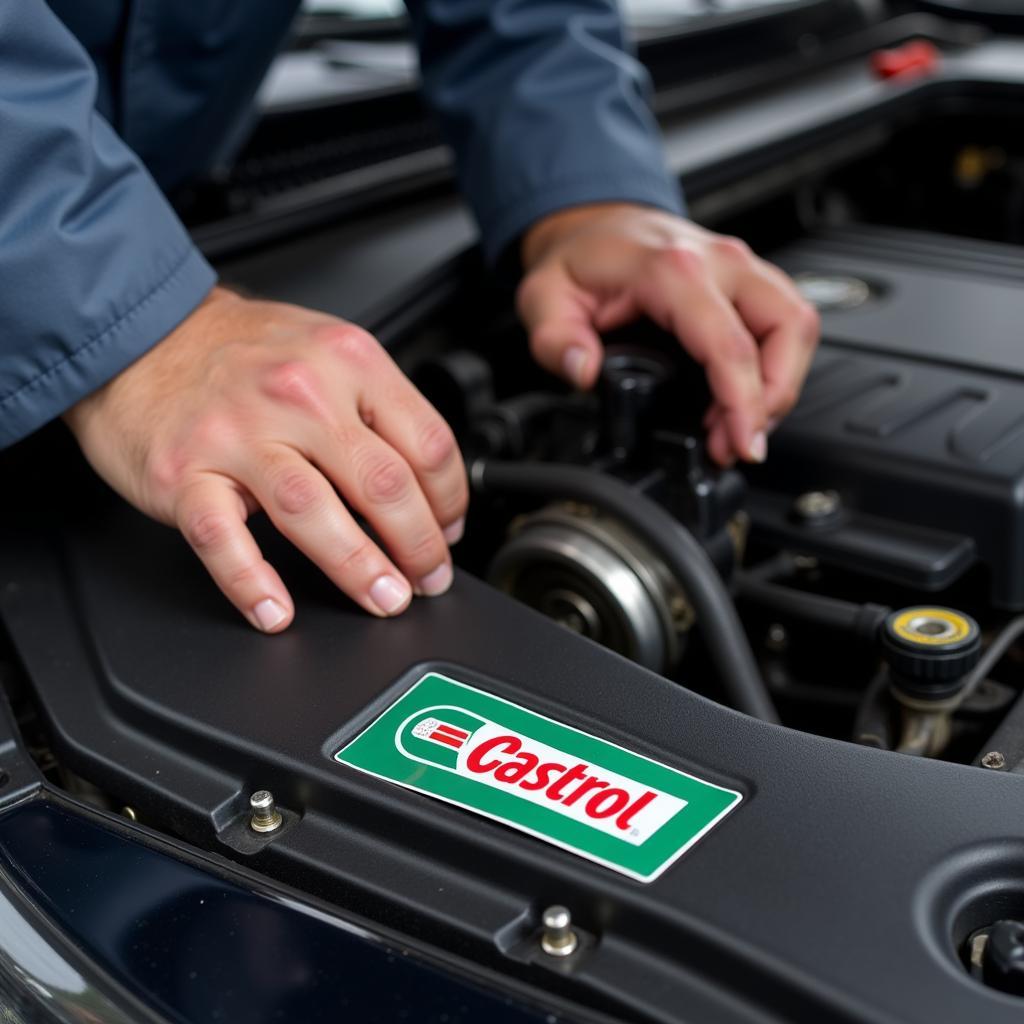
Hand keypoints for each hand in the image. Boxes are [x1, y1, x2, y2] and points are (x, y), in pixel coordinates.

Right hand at [63, 287, 467, 631]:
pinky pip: (222, 537)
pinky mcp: (186, 472)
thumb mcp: (328, 350)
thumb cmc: (241, 351)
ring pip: (313, 512)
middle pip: (382, 483)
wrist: (143, 333)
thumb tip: (430, 489)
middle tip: (428, 579)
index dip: (450, 501)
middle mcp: (299, 394)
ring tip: (385, 599)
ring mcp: (239, 434)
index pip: (427, 443)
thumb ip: (379, 408)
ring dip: (359, 567)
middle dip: (419, 545)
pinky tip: (276, 611)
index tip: (449, 531)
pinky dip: (251, 581)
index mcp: (347, 362)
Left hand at [518, 203, 819, 465]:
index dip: (742, 402)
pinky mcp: (749, 280)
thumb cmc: (578, 260)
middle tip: (739, 443)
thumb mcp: (544, 299)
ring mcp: (741, 266)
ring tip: (741, 427)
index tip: (738, 443)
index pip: (728, 342)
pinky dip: (778, 366)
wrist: (593, 225)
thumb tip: (583, 372)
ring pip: (797, 324)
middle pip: (786, 329)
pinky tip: (743, 400)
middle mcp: (719, 261)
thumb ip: (556, 341)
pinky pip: (786, 321)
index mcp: (671, 269)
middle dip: (775, 398)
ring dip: (782, 384)